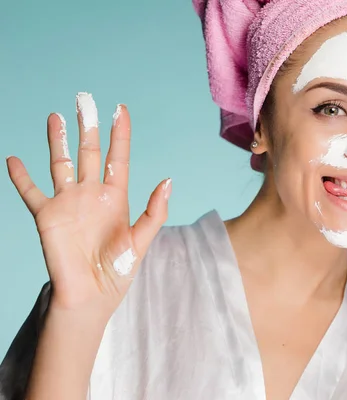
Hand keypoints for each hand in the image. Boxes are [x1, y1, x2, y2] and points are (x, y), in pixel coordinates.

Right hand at [6, 94, 170, 319]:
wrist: (90, 296)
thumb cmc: (118, 272)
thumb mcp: (141, 241)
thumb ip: (154, 211)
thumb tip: (168, 180)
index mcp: (116, 198)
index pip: (117, 158)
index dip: (120, 135)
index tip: (120, 110)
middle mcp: (91, 195)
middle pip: (88, 153)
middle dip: (88, 127)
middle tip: (85, 100)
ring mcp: (68, 203)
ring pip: (61, 163)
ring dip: (57, 140)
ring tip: (56, 116)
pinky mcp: (46, 216)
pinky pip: (31, 191)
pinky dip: (21, 176)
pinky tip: (13, 159)